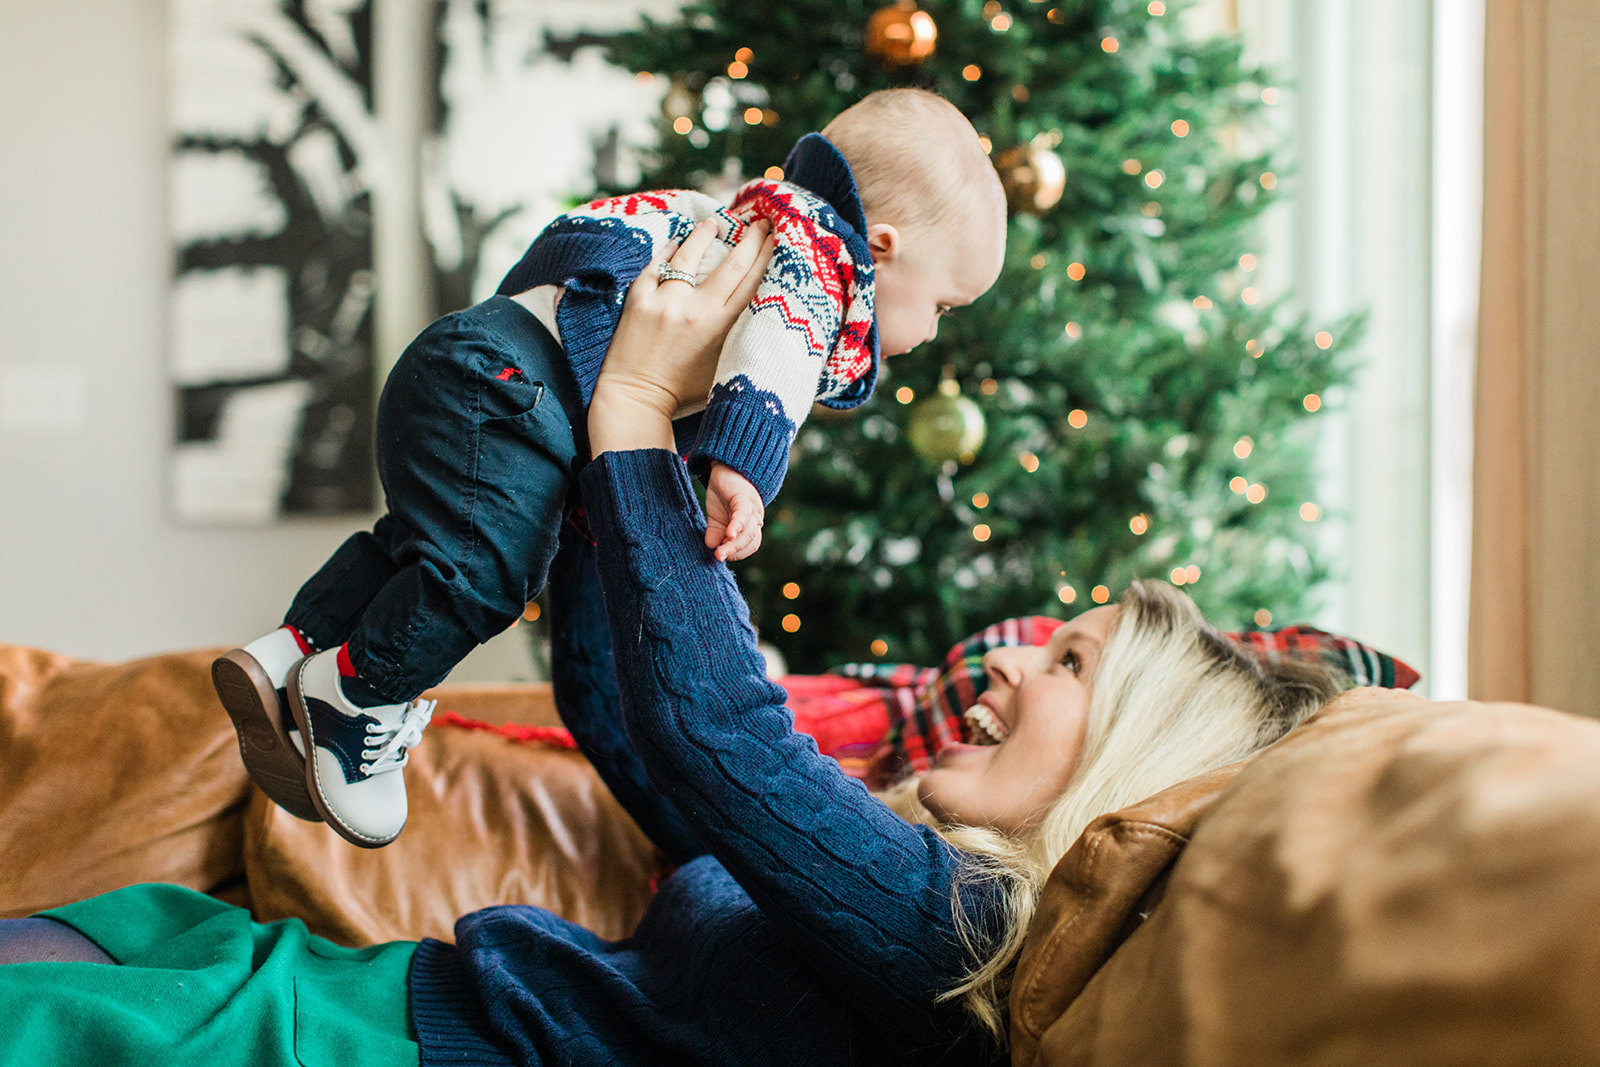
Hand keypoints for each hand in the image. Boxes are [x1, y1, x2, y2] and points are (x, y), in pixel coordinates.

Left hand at [588, 218, 774, 454]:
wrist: (634, 399)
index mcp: (720, 327)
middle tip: (761, 222)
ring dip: (705, 235)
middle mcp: (695, 309)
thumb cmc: (682, 392)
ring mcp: (664, 301)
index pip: (751, 282)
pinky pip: (657, 264)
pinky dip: (668, 251)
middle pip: (730, 264)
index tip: (776, 237)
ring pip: (689, 254)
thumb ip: (737, 338)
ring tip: (714, 223)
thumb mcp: (721, 367)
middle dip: (749, 239)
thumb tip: (756, 310)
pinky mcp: (638, 298)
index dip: (766, 256)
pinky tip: (676, 242)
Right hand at [705, 462, 764, 561]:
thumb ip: (715, 533)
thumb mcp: (716, 517)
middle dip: (735, 552)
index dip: (737, 554)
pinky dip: (736, 526)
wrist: (726, 466)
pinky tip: (729, 535)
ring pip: (749, 532)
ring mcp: (752, 508)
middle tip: (718, 558)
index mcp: (750, 526)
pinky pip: (743, 515)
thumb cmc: (723, 493)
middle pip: (752, 542)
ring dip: (734, 545)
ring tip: (718, 552)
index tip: (720, 556)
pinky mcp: (744, 498)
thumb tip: (711, 547)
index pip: (749, 546)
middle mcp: (755, 519)